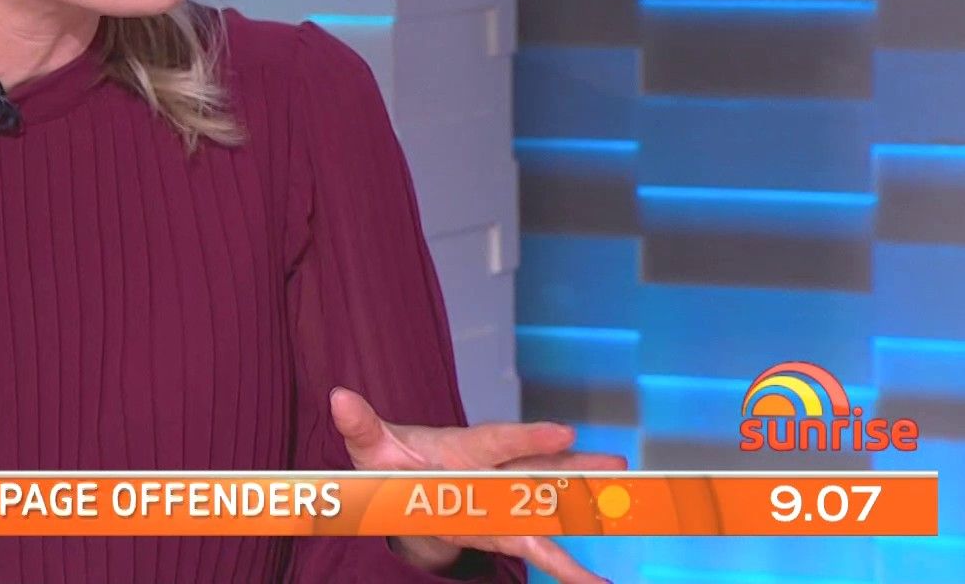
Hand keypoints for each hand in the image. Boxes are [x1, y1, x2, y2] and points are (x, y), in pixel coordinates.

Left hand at [330, 387, 623, 583]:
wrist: (400, 489)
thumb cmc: (389, 463)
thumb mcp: (371, 448)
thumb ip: (360, 427)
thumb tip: (338, 398)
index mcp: (463, 448)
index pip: (497, 441)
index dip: (528, 437)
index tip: (563, 430)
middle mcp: (493, 471)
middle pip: (539, 469)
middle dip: (575, 467)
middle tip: (619, 466)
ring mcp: (505, 500)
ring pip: (551, 505)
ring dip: (586, 509)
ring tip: (627, 510)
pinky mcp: (507, 529)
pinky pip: (543, 549)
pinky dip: (570, 569)